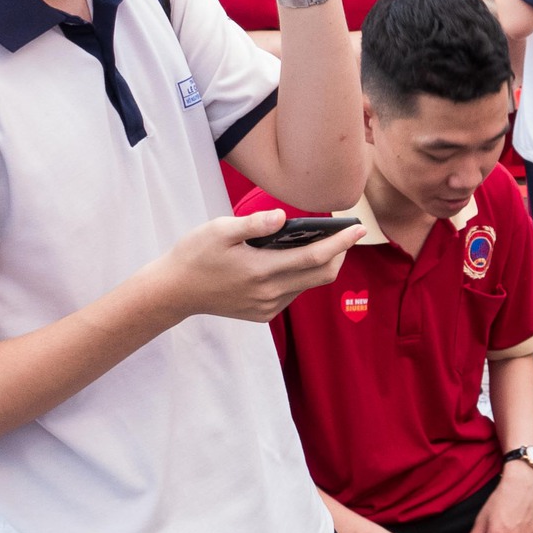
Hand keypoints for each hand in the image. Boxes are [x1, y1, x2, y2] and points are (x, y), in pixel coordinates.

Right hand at [141, 210, 364, 323]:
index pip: (315, 257)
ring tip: (321, 242)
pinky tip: (293, 260)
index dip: (341, 243)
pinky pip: (293, 293)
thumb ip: (255, 224)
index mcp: (262, 271)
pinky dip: (301, 276)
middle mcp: (270, 293)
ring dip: (320, 265)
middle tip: (344, 234)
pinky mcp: (262, 314)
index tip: (359, 228)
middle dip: (339, 254)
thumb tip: (283, 217)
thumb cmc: (194, 254)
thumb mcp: (219, 230)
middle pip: (322, 275)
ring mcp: (267, 307)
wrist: (174, 291)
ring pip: (308, 285)